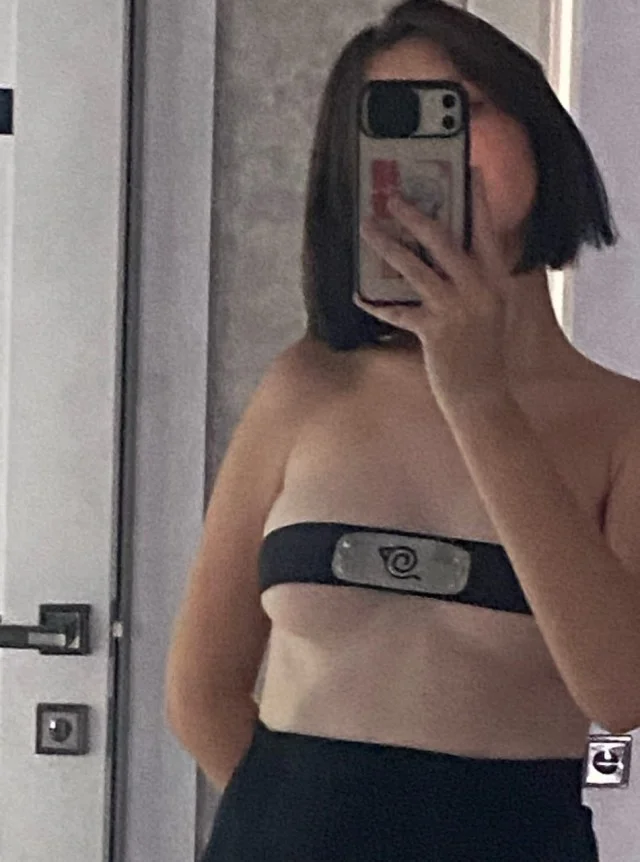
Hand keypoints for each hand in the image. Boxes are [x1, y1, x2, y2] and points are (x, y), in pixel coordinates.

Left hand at [353, 168, 512, 415]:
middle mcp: (478, 290)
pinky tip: (358, 294)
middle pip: (443, 241)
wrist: (482, 394)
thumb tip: (452, 254)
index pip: (487, 232)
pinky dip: (376, 303)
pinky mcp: (433, 331)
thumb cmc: (485, 352)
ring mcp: (455, 310)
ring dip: (387, 247)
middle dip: (414, 216)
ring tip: (367, 229)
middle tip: (390, 198)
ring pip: (414, 269)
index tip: (470, 171)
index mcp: (496, 281)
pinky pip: (398, 311)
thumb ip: (479, 280)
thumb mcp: (492, 310)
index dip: (479, 201)